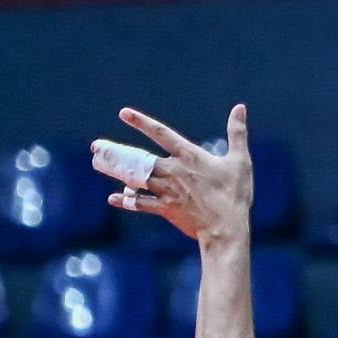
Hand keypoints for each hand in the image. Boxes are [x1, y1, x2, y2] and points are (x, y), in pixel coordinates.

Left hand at [95, 104, 251, 241]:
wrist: (227, 229)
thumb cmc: (235, 195)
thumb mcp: (240, 161)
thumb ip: (237, 133)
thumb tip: (240, 108)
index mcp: (189, 157)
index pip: (162, 134)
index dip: (142, 123)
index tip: (124, 113)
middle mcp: (173, 171)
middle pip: (140, 158)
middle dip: (117, 151)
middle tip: (96, 146)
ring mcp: (167, 191)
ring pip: (137, 178)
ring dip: (117, 171)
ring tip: (99, 164)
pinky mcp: (166, 209)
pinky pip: (142, 204)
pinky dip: (127, 201)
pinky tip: (113, 197)